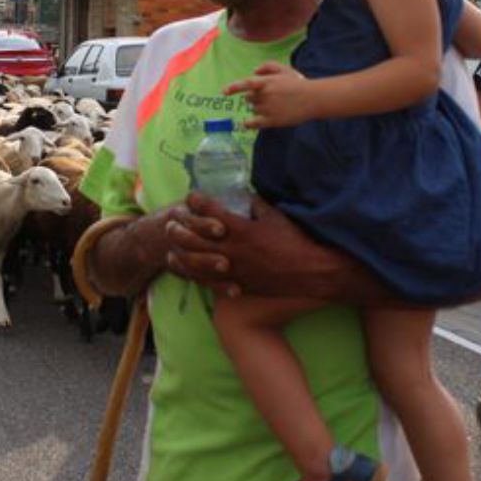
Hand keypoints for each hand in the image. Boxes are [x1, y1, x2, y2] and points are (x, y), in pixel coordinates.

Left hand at [164, 191, 337, 298]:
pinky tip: (184, 266)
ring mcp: (232, 269)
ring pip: (195, 260)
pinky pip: (207, 280)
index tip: (191, 197)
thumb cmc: (296, 240)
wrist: (310, 272)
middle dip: (180, 226)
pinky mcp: (236, 284)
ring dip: (180, 250)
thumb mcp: (275, 216)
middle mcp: (231, 248)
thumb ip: (255, 204)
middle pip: (194, 236)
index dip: (197, 201)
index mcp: (240, 228)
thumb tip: (243, 195)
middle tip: (172, 219)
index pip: (210, 210)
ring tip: (170, 243)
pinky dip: (192, 272)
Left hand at [222, 62, 315, 128]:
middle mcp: (264, 96)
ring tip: (273, 105)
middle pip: (249, 98)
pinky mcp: (271, 121)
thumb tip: (254, 72)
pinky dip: (248, 123)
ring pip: (253, 108)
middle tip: (268, 96)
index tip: (224, 92)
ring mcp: (267, 109)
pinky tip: (246, 123)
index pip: (245, 84)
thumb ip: (267, 67)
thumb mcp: (283, 69)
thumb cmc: (298, 83)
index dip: (233, 88)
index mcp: (266, 82)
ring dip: (258, 107)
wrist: (313, 99)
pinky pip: (254, 123)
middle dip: (254, 97)